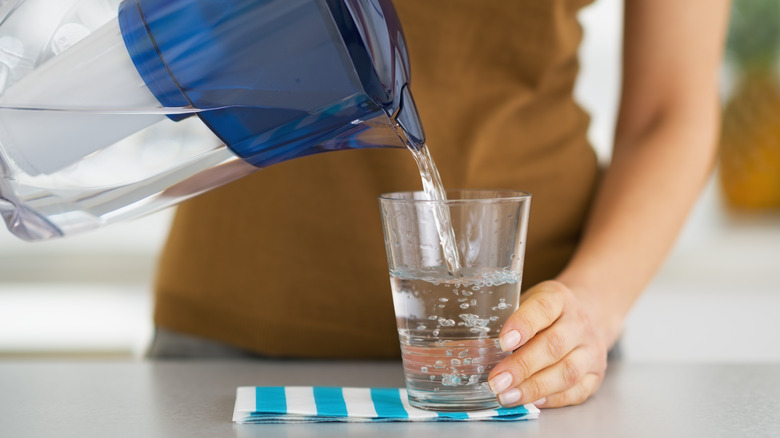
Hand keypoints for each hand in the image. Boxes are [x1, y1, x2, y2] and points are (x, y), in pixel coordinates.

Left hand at [487, 280, 608, 407]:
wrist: (590, 314)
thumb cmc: (545, 312)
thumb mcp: (526, 301)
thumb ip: (504, 319)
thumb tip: (465, 348)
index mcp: (558, 298)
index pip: (542, 308)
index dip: (522, 325)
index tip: (502, 342)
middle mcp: (579, 323)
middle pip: (553, 345)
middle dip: (522, 366)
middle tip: (496, 381)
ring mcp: (591, 349)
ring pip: (566, 372)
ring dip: (534, 387)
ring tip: (507, 397)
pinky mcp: (596, 373)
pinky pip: (577, 390)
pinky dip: (553, 399)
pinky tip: (533, 402)